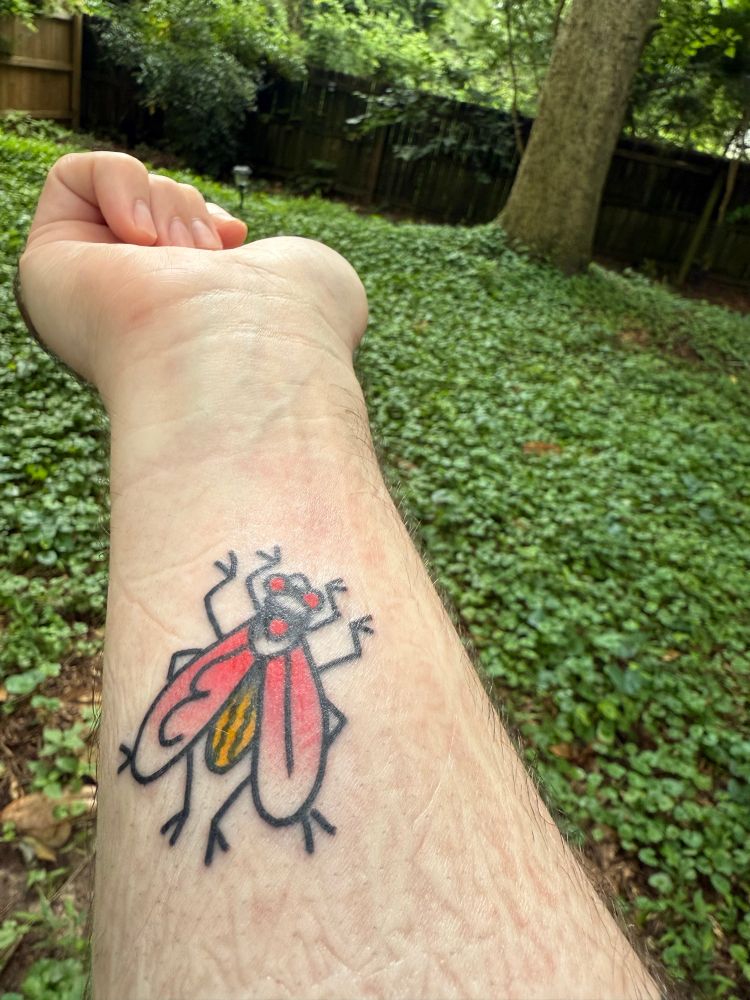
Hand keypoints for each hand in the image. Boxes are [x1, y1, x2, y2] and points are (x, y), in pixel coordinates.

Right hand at [17, 152, 367, 395]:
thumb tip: (247, 250)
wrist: (240, 352)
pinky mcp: (49, 262)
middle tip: (204, 256)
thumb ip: (281, 266)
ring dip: (169, 204)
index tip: (235, 236)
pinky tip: (143, 239)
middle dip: (189, 211)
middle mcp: (132, 312)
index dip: (207, 218)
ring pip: (125, 190)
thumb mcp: (312, 283)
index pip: (184, 238)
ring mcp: (90, 291)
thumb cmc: (287, 330)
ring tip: (184, 257)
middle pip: (155, 206)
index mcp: (183, 325)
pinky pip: (74, 175)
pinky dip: (120, 184)